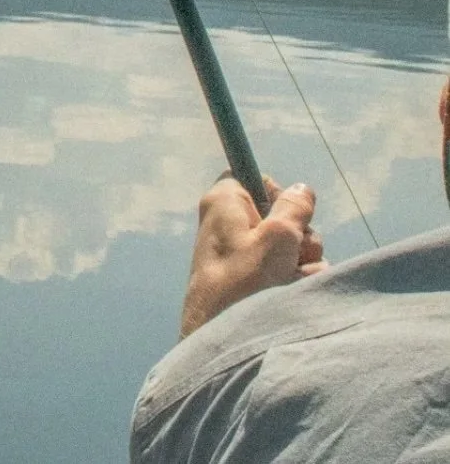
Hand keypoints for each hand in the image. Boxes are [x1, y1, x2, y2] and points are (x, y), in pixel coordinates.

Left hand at [179, 176, 327, 337]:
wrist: (223, 344)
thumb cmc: (244, 286)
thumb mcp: (278, 237)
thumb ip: (294, 208)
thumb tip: (300, 189)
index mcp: (225, 203)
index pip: (254, 178)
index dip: (277, 194)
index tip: (287, 214)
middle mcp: (230, 226)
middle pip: (282, 218)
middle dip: (299, 239)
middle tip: (291, 255)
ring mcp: (242, 258)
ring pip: (291, 250)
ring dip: (301, 266)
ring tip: (288, 284)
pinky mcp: (251, 285)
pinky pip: (287, 275)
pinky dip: (295, 285)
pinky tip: (289, 299)